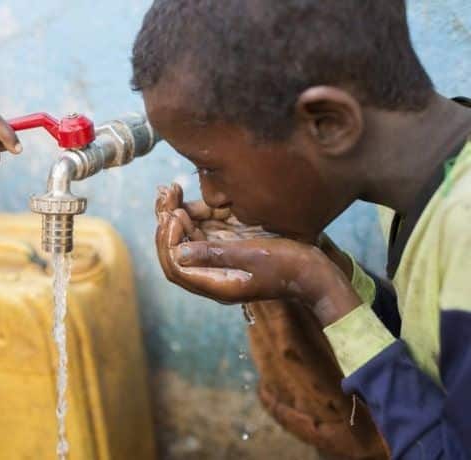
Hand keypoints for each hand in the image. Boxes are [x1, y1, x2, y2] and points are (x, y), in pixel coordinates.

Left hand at [154, 183, 360, 325]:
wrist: (317, 274)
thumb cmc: (290, 266)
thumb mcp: (253, 255)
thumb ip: (216, 254)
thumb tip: (179, 252)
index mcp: (216, 284)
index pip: (176, 267)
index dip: (168, 240)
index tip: (175, 215)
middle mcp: (212, 275)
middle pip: (175, 252)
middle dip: (166, 224)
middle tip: (164, 195)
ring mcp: (219, 262)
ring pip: (185, 240)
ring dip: (174, 216)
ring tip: (168, 190)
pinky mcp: (228, 249)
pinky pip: (200, 233)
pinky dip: (191, 215)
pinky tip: (185, 196)